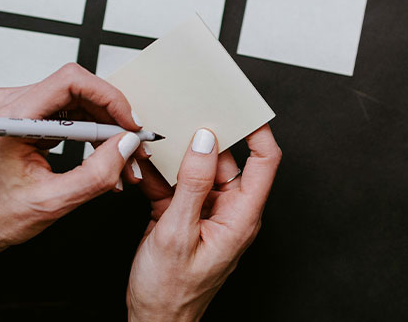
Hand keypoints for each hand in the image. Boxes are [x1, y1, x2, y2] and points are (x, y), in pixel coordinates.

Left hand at [0, 62, 143, 256]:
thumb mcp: (53, 203)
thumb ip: (96, 174)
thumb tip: (125, 145)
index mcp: (10, 118)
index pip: (70, 82)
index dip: (109, 98)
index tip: (129, 122)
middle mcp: (10, 103)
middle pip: (79, 89)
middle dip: (113, 119)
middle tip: (133, 146)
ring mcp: (18, 106)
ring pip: (79, 101)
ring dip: (106, 128)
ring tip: (123, 158)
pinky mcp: (28, 115)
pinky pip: (71, 111)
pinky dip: (92, 132)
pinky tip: (104, 155)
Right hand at [126, 124, 281, 321]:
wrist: (151, 319)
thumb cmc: (171, 292)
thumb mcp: (178, 233)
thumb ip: (193, 185)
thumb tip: (204, 142)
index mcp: (240, 216)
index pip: (264, 162)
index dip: (258, 132)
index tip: (242, 107)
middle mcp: (227, 210)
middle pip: (224, 159)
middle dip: (203, 137)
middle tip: (184, 114)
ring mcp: (204, 211)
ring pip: (195, 168)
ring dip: (175, 155)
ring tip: (156, 139)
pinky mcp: (182, 214)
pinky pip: (175, 183)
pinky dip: (159, 172)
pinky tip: (144, 162)